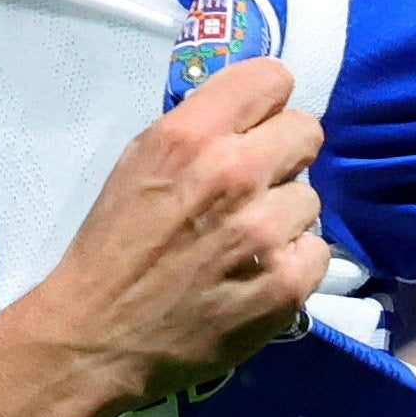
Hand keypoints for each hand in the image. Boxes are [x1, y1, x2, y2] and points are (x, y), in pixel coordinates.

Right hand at [18, 58, 324, 408]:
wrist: (99, 338)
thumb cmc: (114, 247)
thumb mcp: (139, 163)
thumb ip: (197, 131)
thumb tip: (249, 117)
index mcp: (191, 134)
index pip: (273, 78)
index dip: (266, 105)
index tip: (257, 126)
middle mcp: (235, 172)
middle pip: (306, 130)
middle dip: (283, 156)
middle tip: (254, 188)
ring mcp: (265, 229)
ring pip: (310, 197)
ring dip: (283, 217)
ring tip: (244, 243)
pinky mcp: (286, 283)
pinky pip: (316, 251)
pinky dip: (291, 264)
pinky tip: (255, 277)